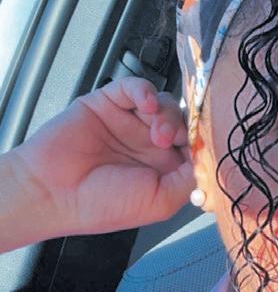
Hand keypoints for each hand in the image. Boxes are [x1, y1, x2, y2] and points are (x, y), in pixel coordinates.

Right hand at [11, 77, 195, 238]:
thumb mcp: (161, 202)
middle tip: (176, 141)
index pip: (196, 145)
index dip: (204, 141)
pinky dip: (145, 91)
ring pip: (164, 102)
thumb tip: (211, 159)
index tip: (207, 144)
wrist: (53, 193)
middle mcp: (149, 144)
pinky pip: (136, 86)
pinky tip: (146, 105)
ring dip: (167, 113)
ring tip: (157, 133)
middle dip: (187, 127)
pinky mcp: (109, 103)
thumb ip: (191, 179)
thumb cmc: (101, 205)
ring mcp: (130, 122)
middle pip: (184, 120)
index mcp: (164, 168)